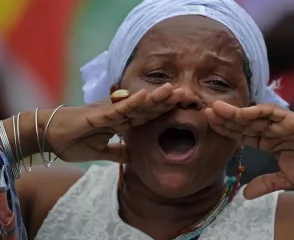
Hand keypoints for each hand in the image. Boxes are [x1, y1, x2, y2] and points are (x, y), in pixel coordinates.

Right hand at [42, 83, 183, 162]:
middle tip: (190, 97)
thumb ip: (118, 152)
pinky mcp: (98, 115)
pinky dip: (133, 103)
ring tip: (175, 90)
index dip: (168, 113)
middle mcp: (119, 113)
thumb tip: (133, 158)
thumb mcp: (102, 152)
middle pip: (149, 107)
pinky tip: (146, 96)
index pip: (149, 116)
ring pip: (138, 104)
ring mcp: (110, 112)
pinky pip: (119, 109)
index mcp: (122, 122)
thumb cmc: (74, 141)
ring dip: (156, 97)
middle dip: (169, 102)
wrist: (49, 137)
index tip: (186, 111)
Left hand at [205, 101, 293, 198]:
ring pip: (251, 115)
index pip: (240, 134)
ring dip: (234, 112)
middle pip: (241, 123)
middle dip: (223, 118)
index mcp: (265, 141)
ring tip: (215, 109)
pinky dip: (257, 111)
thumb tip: (245, 195)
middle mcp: (268, 129)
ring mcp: (277, 123)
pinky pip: (270, 113)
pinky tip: (242, 111)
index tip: (208, 126)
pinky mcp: (289, 119)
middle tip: (203, 112)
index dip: (225, 130)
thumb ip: (265, 184)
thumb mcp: (285, 178)